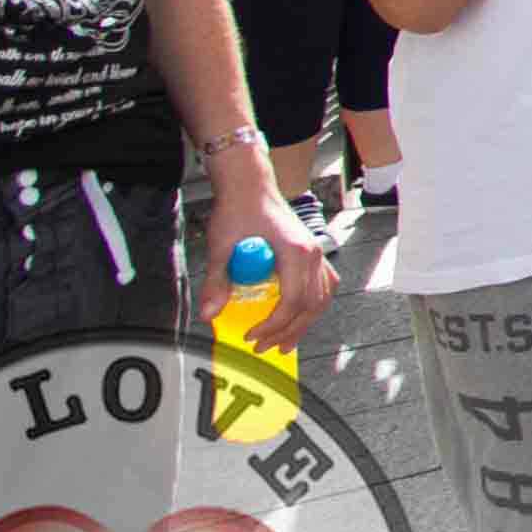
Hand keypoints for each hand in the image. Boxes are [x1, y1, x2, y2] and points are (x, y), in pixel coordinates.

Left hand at [193, 169, 336, 353]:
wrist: (250, 184)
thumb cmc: (238, 209)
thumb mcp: (221, 246)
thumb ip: (217, 281)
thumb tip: (209, 315)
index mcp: (295, 252)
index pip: (292, 301)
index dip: (273, 324)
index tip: (251, 335)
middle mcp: (313, 253)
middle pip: (310, 304)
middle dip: (288, 331)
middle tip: (264, 348)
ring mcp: (316, 252)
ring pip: (321, 297)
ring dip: (304, 323)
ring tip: (286, 343)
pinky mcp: (312, 252)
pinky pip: (323, 285)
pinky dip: (313, 305)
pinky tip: (303, 316)